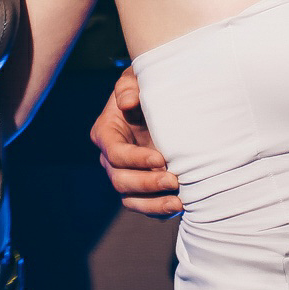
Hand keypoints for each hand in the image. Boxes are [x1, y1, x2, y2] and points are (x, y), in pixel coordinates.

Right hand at [90, 67, 181, 216]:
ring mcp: (126, 175)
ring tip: (178, 202)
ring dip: (154, 204)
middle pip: (121, 181)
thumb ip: (129, 86)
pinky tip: (182, 205)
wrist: (164, 103)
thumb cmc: (147, 87)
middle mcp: (112, 159)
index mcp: (106, 133)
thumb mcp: (137, 79)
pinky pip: (146, 206)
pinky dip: (161, 210)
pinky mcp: (142, 187)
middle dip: (147, 184)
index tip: (161, 159)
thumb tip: (126, 103)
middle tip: (173, 179)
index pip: (115, 154)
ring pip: (131, 200)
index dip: (136, 160)